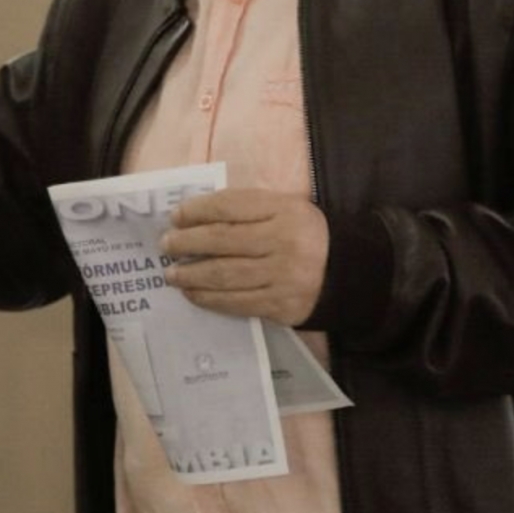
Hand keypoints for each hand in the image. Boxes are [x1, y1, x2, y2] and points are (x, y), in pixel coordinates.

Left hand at [160, 189, 327, 325]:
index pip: (230, 207)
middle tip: (165, 245)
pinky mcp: (281, 306)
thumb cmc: (303, 235)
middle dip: (187, 243)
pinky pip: (237, 303)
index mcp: (285, 210)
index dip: (197, 211)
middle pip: (222, 240)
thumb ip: (245, 209)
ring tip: (171, 274)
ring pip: (225, 275)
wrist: (347, 273)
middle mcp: (285, 242)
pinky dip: (209, 299)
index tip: (175, 217)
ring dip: (191, 275)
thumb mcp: (284, 209)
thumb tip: (192, 217)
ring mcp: (284, 277)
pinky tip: (193, 293)